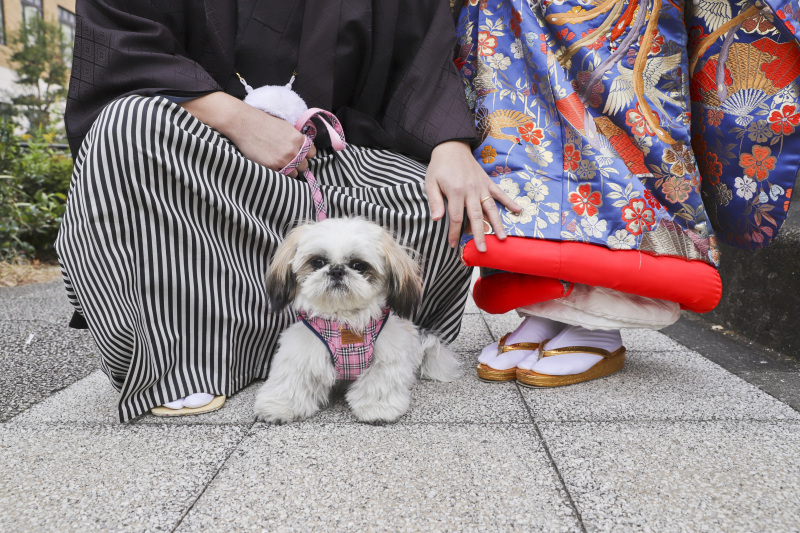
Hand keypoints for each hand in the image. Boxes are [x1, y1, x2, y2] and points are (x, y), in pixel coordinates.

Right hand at [179, 92, 316, 176]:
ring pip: (294, 174)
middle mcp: (293, 150)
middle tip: (288, 159)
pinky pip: (282, 176)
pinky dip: (278, 172)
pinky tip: (272, 164)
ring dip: (289, 170)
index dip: (306, 154)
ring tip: (279, 163)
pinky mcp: (272, 167)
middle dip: (298, 164)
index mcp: (298, 139)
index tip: (300, 154)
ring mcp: (283, 160)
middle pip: (304, 166)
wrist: (244, 124)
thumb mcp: (285, 127)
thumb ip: (296, 139)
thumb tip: (303, 150)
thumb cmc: (263, 123)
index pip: (312, 153)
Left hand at [425, 141, 520, 251]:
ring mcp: (481, 187)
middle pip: (476, 217)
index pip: (455, 218)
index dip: (454, 233)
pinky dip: (509, 201)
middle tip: (482, 250)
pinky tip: (518, 210)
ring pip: (490, 208)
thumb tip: (436, 219)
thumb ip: (434, 201)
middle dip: (479, 235)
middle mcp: (471, 190)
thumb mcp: (430, 183)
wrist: (451, 147)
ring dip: (497, 223)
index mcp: (456, 192)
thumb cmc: (439, 167)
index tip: (453, 245)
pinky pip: (500, 193)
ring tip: (502, 238)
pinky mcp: (487, 182)